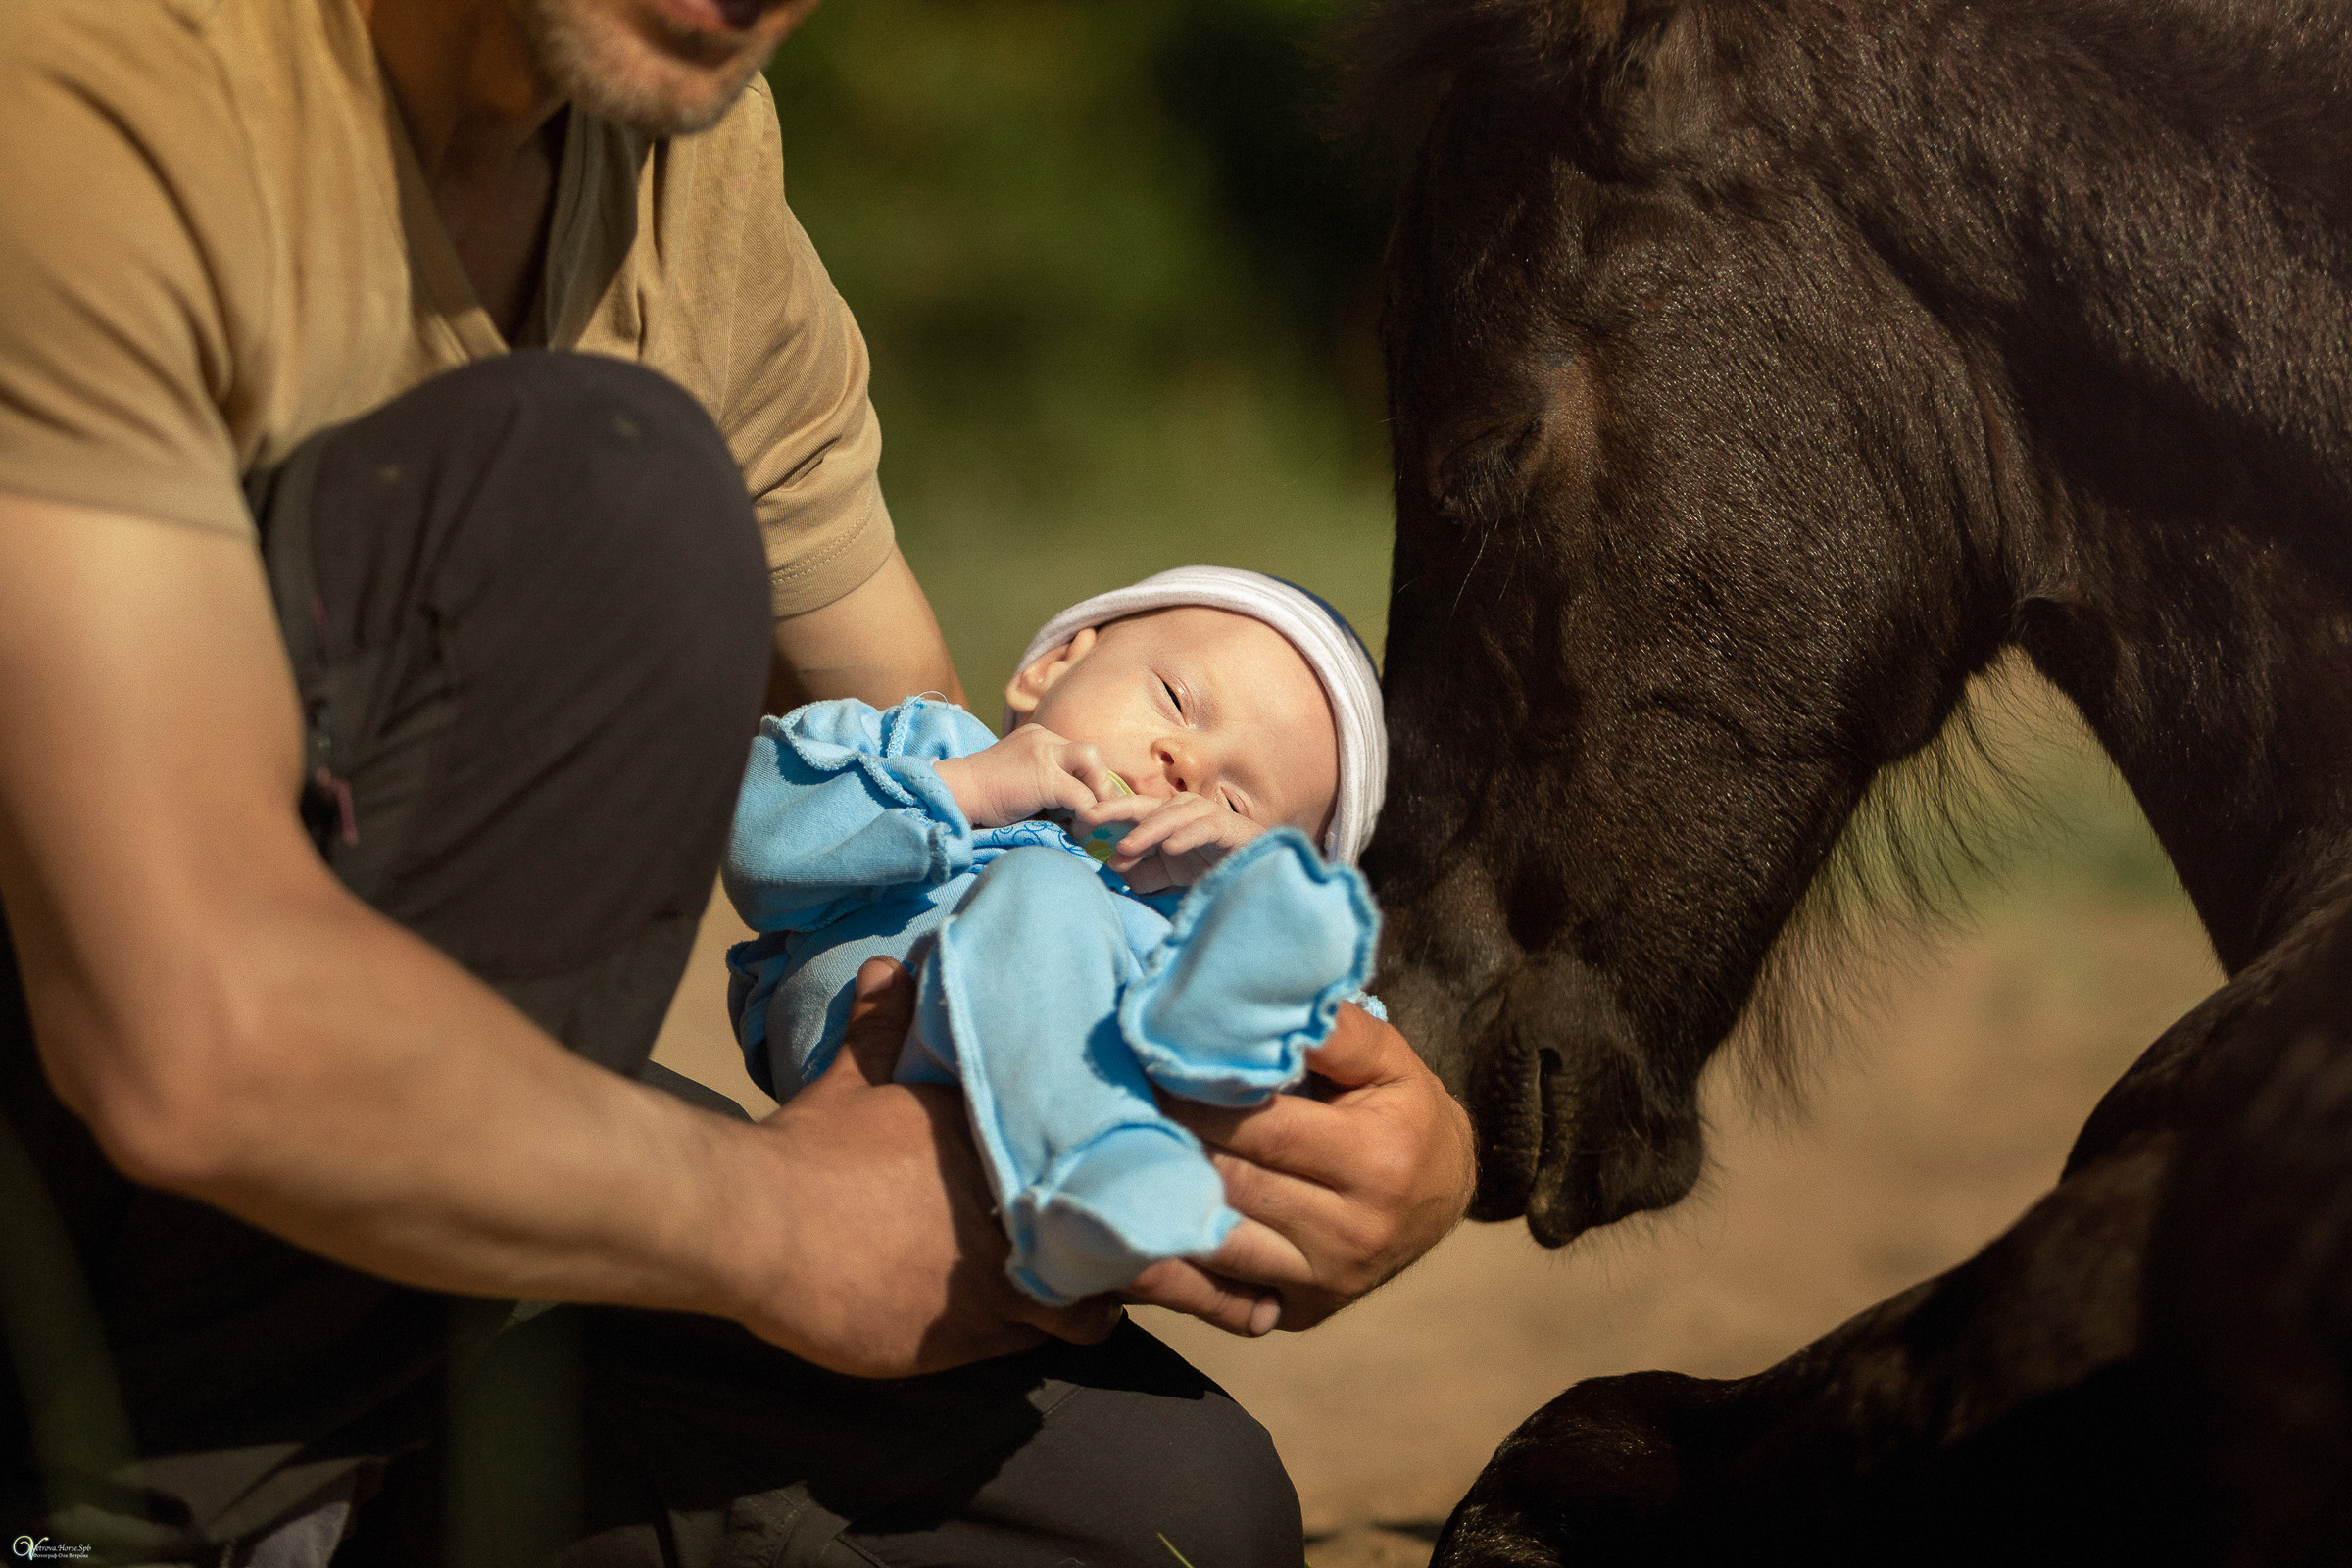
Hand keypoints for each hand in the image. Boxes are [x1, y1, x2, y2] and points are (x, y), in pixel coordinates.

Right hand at [738, 958, 1122, 1374]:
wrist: (761, 1225)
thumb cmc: (807, 1151)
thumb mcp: (850, 1082)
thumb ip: (880, 1031)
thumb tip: (883, 969)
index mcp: (992, 1139)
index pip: (1081, 1154)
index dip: (1094, 1170)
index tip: (1095, 1175)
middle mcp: (1011, 1204)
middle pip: (1097, 1226)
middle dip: (1104, 1236)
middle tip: (1099, 1240)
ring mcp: (997, 1273)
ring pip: (1083, 1295)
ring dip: (1085, 1296)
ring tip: (1085, 1294)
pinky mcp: (971, 1333)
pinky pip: (1037, 1340)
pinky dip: (1041, 1334)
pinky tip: (1039, 1330)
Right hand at [933, 724, 1120, 827]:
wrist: (956, 794)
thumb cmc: (983, 797)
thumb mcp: (1020, 780)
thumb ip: (1046, 786)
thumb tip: (1075, 812)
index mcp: (1038, 738)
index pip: (1077, 754)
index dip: (1088, 780)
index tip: (1087, 806)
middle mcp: (1043, 738)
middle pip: (1090, 752)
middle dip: (1099, 782)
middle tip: (1096, 811)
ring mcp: (1044, 753)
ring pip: (1092, 762)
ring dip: (1098, 792)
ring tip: (1089, 819)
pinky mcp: (1045, 776)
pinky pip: (1082, 795)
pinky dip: (1087, 814)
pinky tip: (1077, 830)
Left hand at [1079, 791, 1265, 891]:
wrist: (1252, 869)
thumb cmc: (1207, 865)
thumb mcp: (1164, 872)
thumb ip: (1138, 870)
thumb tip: (1111, 864)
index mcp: (1164, 815)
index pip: (1129, 810)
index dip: (1103, 813)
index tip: (1075, 823)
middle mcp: (1182, 809)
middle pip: (1144, 805)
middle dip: (1114, 810)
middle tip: (1088, 818)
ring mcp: (1205, 815)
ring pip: (1170, 816)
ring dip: (1147, 831)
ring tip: (1126, 846)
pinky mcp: (1226, 828)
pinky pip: (1203, 828)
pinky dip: (1185, 836)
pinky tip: (1170, 848)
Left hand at [1122, 1004, 1474, 1332]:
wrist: (1444, 1195)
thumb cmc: (1405, 1112)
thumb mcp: (1390, 1060)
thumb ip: (1335, 1031)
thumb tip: (1264, 999)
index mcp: (1377, 1162)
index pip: (1263, 1129)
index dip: (1198, 1097)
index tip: (1149, 1066)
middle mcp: (1353, 1233)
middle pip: (1232, 1185)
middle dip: (1170, 1143)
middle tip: (1118, 1107)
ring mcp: (1324, 1283)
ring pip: (1218, 1245)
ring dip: (1161, 1205)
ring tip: (1114, 1162)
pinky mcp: (1300, 1315)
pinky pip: (1219, 1299)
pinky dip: (1169, 1273)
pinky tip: (1124, 1246)